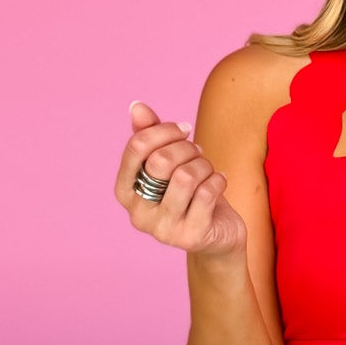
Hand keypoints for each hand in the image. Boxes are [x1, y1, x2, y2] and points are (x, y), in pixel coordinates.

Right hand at [114, 99, 246, 258]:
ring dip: (204, 165)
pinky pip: (206, 193)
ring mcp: (163, 230)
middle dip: (187, 149)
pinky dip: (218, 180)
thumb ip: (150, 135)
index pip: (136, 148)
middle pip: (161, 161)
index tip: (183, 129)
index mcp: (125, 192)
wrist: (217, 237)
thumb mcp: (169, 164)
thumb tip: (136, 107)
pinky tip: (220, 182)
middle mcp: (138, 214)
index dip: (163, 130)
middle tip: (198, 153)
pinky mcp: (190, 237)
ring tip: (208, 170)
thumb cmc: (190, 195)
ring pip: (186, 177)